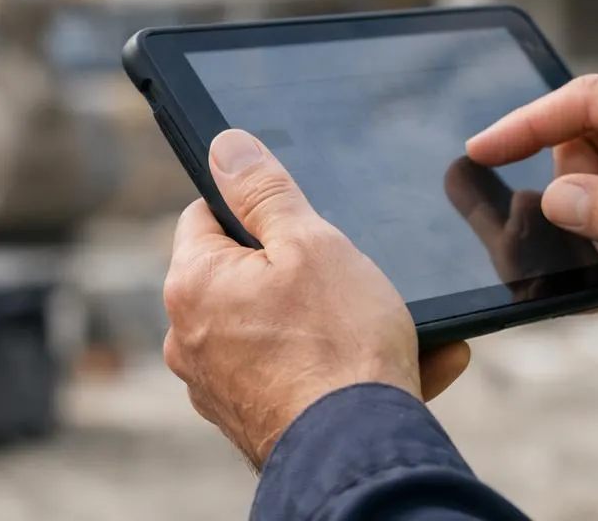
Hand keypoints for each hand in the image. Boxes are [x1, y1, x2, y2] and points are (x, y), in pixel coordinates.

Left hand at [163, 129, 470, 468]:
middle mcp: (190, 338)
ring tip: (392, 320)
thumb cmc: (338, 343)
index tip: (300, 214)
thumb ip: (265, 190)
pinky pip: (300, 374)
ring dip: (334, 318)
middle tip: (352, 270)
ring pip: (281, 326)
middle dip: (303, 266)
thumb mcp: (312, 242)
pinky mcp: (255, 419)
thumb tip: (226, 146)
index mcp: (193, 284)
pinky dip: (342, 363)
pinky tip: (406, 361)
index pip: (206, 214)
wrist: (359, 450)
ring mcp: (220, 386)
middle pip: (245, 272)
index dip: (256, 203)